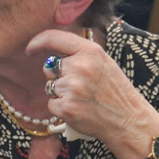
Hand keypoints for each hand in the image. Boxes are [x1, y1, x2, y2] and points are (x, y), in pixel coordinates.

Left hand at [28, 30, 158, 154]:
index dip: (38, 42)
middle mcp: (80, 67)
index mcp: (90, 51)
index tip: (30, 49)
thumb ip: (80, 54)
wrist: (127, 120)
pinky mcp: (66, 108)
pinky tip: (78, 110)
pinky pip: (51, 104)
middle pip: (50, 67)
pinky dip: (60, 108)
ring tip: (83, 99)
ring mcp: (72, 88)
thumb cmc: (115, 91)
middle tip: (79, 86)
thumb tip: (53, 51)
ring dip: (61, 94)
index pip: (54, 38)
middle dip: (58, 76)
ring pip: (50, 87)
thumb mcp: (103, 62)